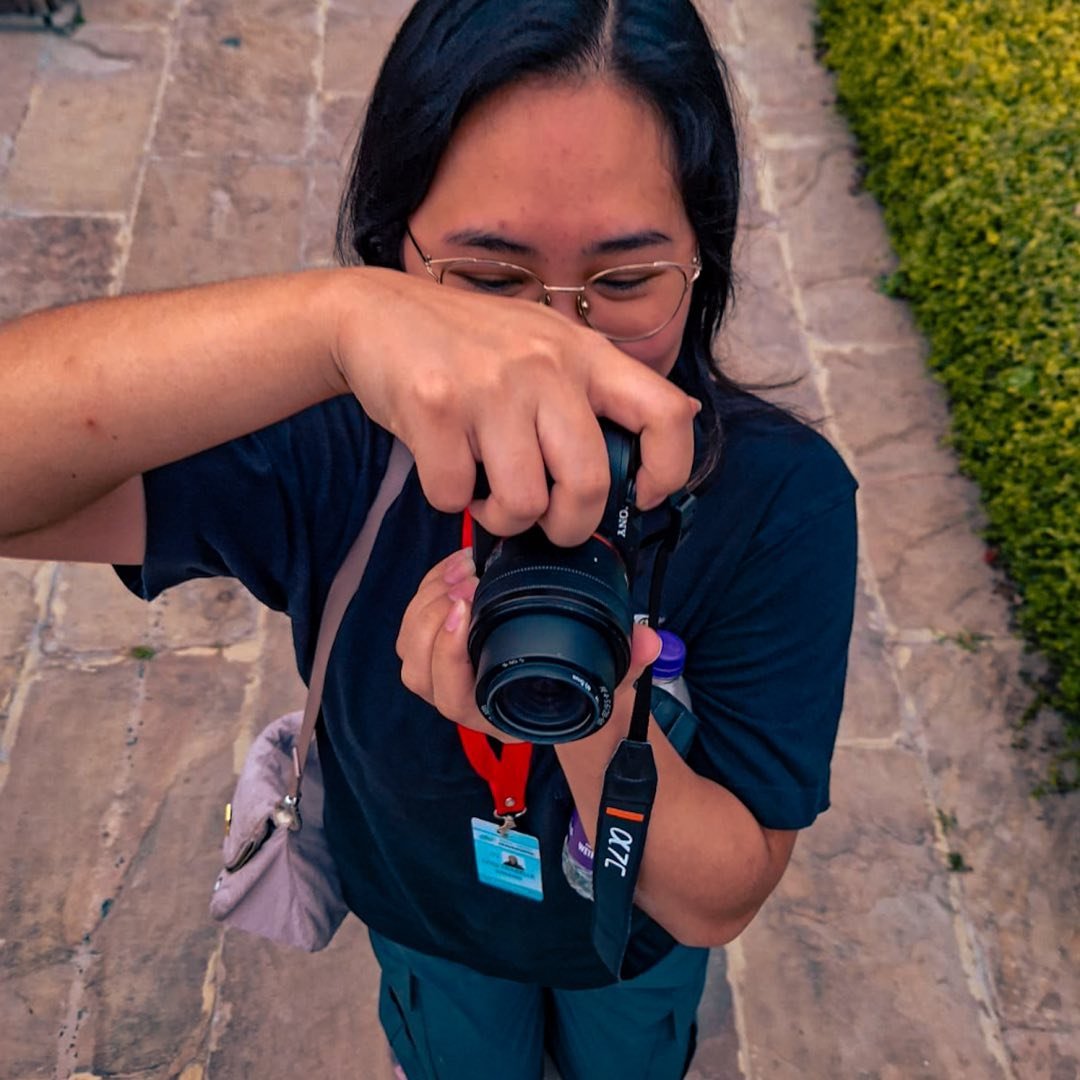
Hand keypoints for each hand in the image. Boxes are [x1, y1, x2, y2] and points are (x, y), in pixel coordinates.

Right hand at [333, 268, 699, 546]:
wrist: (377, 312)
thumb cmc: (469, 346)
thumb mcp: (547, 347)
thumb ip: (598, 390)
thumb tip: (671, 426)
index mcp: (585, 353)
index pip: (666, 414)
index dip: (669, 471)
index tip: (643, 496)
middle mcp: (546, 365)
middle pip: (589, 485)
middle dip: (567, 527)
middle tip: (544, 520)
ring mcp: (490, 385)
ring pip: (522, 503)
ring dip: (500, 517)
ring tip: (485, 490)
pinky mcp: (434, 405)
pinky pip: (454, 496)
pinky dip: (448, 498)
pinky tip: (444, 465)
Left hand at [396, 549, 661, 743]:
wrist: (574, 687)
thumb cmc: (584, 685)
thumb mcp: (611, 676)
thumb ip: (629, 661)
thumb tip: (648, 640)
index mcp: (497, 716)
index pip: (452, 697)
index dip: (447, 655)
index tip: (464, 608)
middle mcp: (466, 704)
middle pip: (417, 671)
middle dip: (431, 620)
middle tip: (464, 580)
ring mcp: (447, 676)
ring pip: (409, 646)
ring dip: (427, 602)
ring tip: (463, 569)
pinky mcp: (440, 648)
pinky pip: (414, 623)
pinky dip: (428, 590)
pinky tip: (457, 566)